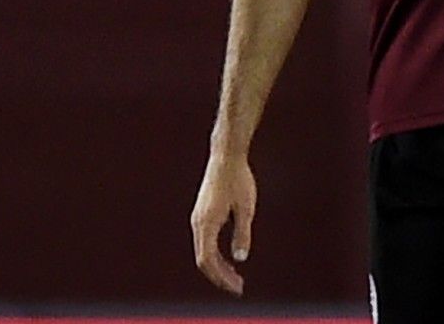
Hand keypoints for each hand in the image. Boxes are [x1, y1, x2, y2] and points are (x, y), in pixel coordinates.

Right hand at [190, 152, 256, 295]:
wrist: (226, 157)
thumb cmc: (238, 180)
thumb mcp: (246, 208)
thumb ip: (242, 234)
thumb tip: (240, 258)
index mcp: (206, 224)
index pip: (207, 260)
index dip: (220, 277)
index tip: (236, 287)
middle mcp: (197, 223)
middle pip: (204, 259)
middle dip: (220, 276)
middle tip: (238, 287)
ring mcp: (198, 219)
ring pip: (203, 251)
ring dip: (218, 266)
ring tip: (235, 277)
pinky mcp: (202, 214)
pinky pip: (205, 242)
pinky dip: (215, 254)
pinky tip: (228, 258)